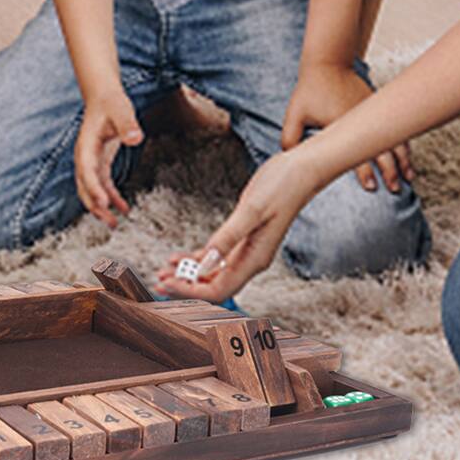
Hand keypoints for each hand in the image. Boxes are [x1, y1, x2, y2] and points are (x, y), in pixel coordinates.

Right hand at [74, 86, 142, 229]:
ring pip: (92, 190)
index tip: (104, 203)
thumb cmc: (111, 102)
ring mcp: (90, 161)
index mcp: (86, 145)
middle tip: (111, 223)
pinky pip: (102, 185)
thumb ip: (127, 124)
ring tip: (115, 223)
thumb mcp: (121, 110)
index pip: (87, 171)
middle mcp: (84, 156)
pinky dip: (111, 197)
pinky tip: (123, 208)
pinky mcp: (99, 162)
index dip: (94, 188)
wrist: (103, 96)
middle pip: (85, 187)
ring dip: (101, 207)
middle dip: (96, 206)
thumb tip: (135, 139)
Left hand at [155, 146, 317, 300]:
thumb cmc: (283, 186)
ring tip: (163, 270)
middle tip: (157, 280)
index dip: (190, 290)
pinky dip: (198, 259)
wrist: (302, 168)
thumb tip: (205, 264)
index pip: (218, 289)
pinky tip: (181, 258)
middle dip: (185, 285)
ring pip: (214, 272)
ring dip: (189, 274)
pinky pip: (218, 256)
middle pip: (214, 285)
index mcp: (255, 259)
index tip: (167, 283)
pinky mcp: (244, 236)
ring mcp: (248, 249)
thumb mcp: (251, 210)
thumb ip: (228, 238)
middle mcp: (252, 260)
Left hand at [281, 61, 413, 194]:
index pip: (358, 155)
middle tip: (394, 188)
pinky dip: (400, 140)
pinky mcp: (374, 106)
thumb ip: (291, 138)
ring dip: (402, 158)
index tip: (372, 187)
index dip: (366, 173)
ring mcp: (370, 113)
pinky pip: (392, 127)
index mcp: (342, 126)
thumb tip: (288, 158)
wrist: (328, 62)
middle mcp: (360, 121)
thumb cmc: (311, 88)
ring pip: (392, 139)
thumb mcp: (295, 113)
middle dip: (390, 171)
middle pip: (382, 151)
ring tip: (408, 176)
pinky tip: (405, 153)